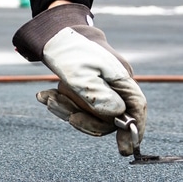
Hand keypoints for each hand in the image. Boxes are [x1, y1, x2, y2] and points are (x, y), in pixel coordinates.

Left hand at [13, 2, 146, 155]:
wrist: (52, 32)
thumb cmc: (67, 50)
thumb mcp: (78, 74)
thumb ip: (97, 96)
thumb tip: (118, 116)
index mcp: (120, 78)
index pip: (137, 108)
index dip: (134, 130)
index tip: (124, 150)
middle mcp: (115, 83)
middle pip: (110, 115)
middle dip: (86, 119)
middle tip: (67, 115)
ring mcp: (101, 85)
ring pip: (91, 111)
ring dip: (68, 109)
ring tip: (47, 98)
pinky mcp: (87, 86)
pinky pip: (79, 103)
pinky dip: (62, 102)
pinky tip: (45, 95)